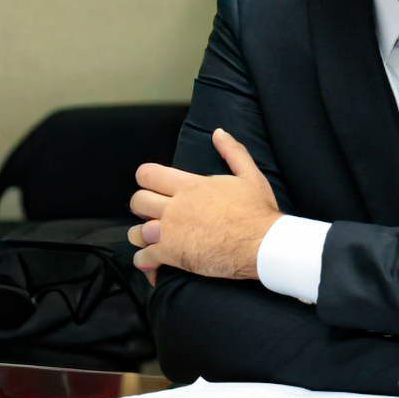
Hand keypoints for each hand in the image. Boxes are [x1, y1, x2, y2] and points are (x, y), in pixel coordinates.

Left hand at [128, 128, 281, 285]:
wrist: (262, 244)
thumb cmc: (258, 212)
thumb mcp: (249, 175)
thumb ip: (232, 151)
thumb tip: (219, 133)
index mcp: (190, 186)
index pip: (148, 174)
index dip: (145, 179)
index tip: (151, 186)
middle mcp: (175, 207)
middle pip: (138, 202)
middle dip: (141, 208)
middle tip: (151, 213)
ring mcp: (171, 232)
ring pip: (136, 232)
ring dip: (141, 235)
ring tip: (150, 239)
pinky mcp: (172, 255)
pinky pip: (144, 259)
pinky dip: (144, 262)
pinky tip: (151, 264)